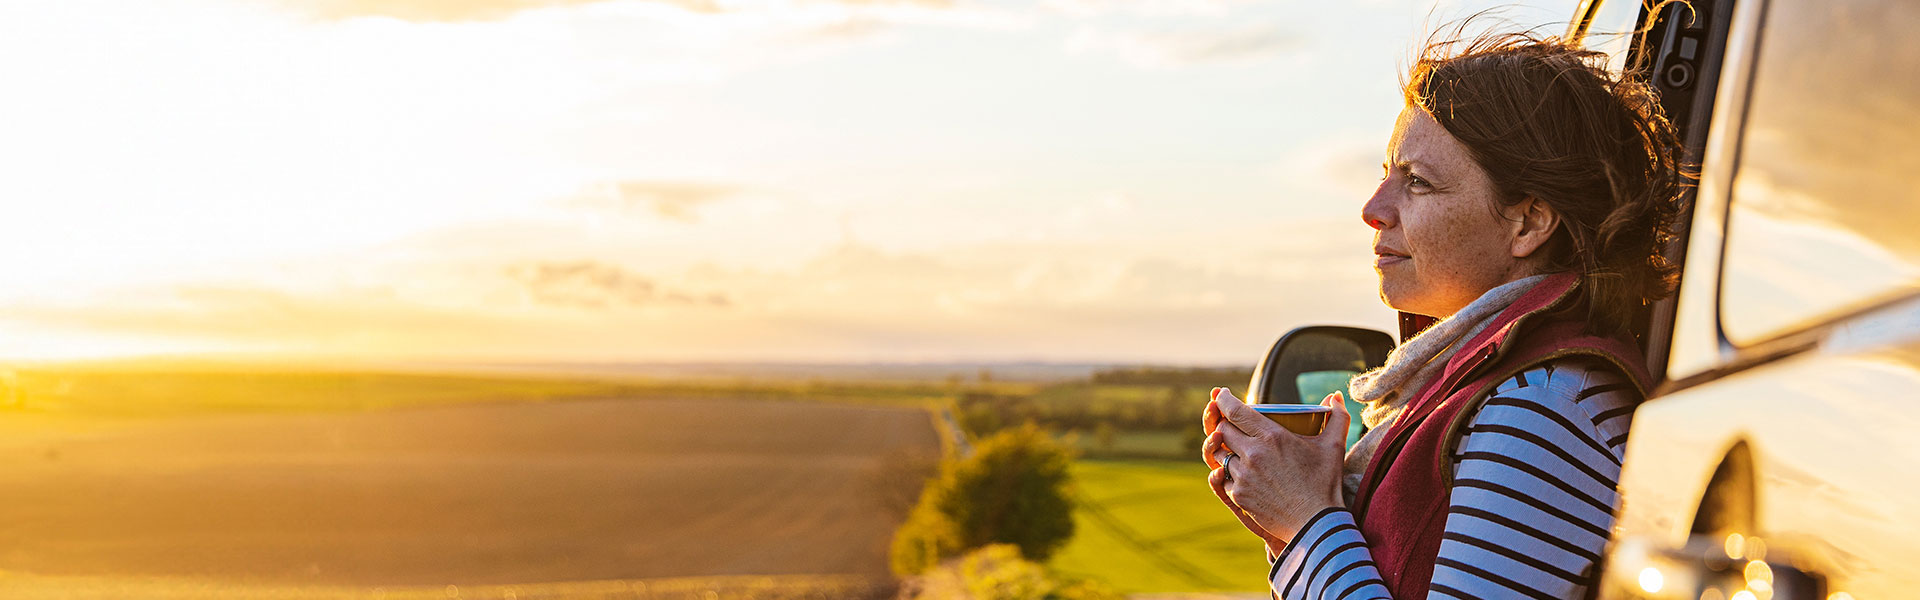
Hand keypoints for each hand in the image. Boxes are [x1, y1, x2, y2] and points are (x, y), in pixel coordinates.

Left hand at [1203, 388, 1348, 544]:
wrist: (1316, 524)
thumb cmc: (1325, 484)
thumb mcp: (1333, 447)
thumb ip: (1336, 417)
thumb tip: (1334, 396)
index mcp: (1271, 437)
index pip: (1234, 411)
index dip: (1223, 400)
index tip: (1220, 394)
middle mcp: (1252, 454)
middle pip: (1222, 430)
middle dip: (1224, 425)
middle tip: (1231, 424)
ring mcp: (1243, 476)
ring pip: (1220, 455)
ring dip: (1226, 450)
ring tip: (1237, 450)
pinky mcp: (1239, 496)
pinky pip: (1223, 479)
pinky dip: (1229, 474)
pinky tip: (1241, 473)